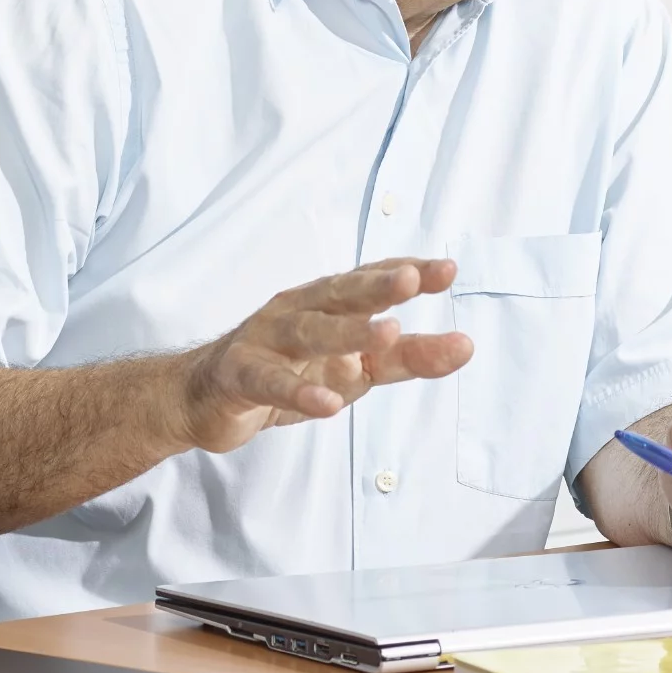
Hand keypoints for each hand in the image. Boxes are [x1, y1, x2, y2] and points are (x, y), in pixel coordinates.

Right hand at [175, 258, 476, 452]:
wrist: (206, 398)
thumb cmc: (289, 371)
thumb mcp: (357, 369)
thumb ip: (408, 358)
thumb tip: (464, 346)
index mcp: (327, 302)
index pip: (371, 279)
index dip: (407, 271)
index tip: (448, 269)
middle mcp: (298, 310)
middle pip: (341, 294)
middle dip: (378, 286)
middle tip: (414, 280)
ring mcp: (265, 339)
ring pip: (308, 331)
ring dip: (347, 332)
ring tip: (387, 334)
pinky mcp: (239, 374)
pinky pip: (270, 381)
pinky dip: (298, 390)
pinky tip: (327, 403)